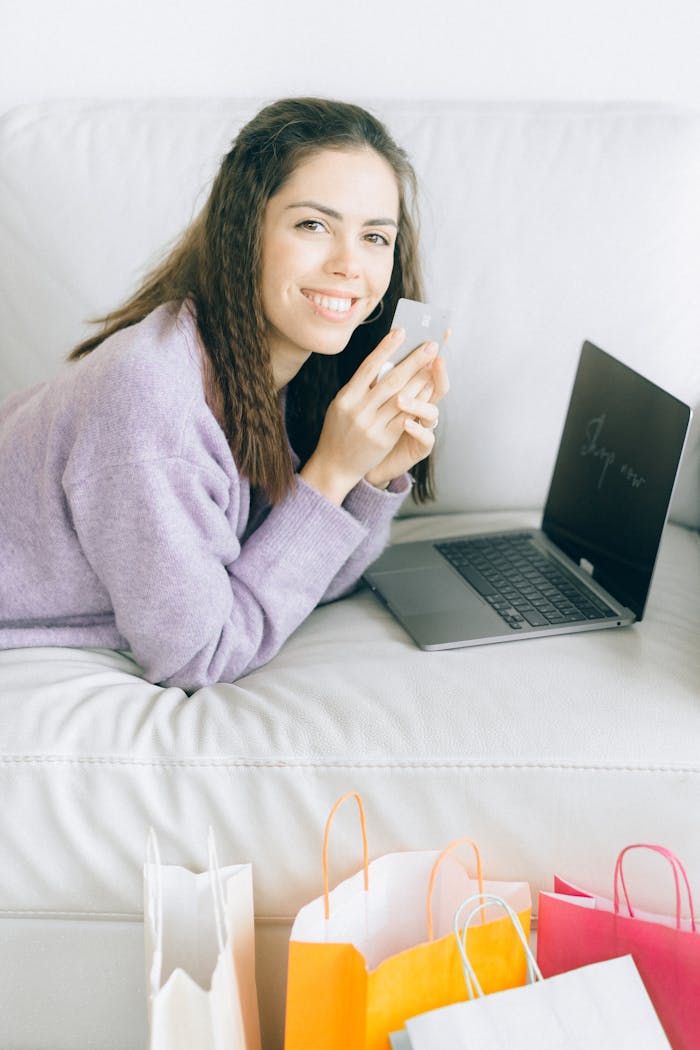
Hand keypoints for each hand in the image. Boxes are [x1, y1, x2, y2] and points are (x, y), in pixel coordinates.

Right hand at [300, 328, 442, 504]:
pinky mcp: (383, 441)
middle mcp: (357, 410)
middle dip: (413, 361)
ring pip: (402, 398)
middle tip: (430, 345)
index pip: (368, 367)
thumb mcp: (341, 406)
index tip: (401, 332)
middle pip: (390, 380)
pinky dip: (418, 403)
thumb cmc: (339, 431)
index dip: (385, 348)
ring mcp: (371, 426)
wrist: (334, 466)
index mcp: (345, 397)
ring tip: (435, 364)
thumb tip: (385, 364)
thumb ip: (360, 388)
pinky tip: (429, 391)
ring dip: (421, 379)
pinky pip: (404, 417)